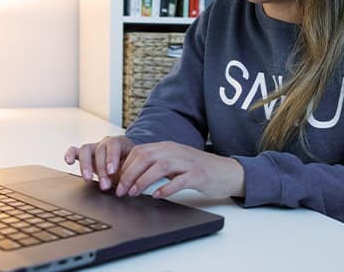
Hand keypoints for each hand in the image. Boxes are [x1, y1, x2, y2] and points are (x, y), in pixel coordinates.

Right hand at [64, 136, 135, 190]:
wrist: (128, 164)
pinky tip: (68, 161)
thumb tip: (129, 185)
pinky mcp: (85, 155)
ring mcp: (94, 148)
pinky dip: (70, 155)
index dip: (112, 157)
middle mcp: (105, 143)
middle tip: (104, 185)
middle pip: (99, 150)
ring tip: (87, 178)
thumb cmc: (130, 165)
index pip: (114, 144)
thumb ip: (131, 173)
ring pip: (85, 150)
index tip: (112, 171)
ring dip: (86, 165)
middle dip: (101, 169)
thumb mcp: (133, 168)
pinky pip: (75, 151)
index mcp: (120, 143)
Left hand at [115, 141, 244, 198]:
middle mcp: (175, 151)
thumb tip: (130, 176)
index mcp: (166, 147)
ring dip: (143, 180)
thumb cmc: (197, 169)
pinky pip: (179, 180)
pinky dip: (166, 188)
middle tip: (120, 190)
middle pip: (145, 157)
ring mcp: (187, 162)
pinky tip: (158, 195)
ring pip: (159, 166)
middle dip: (129, 174)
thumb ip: (155, 165)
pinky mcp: (198, 174)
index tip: (116, 180)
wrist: (227, 171)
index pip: (139, 151)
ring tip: (134, 193)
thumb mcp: (174, 163)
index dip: (125, 166)